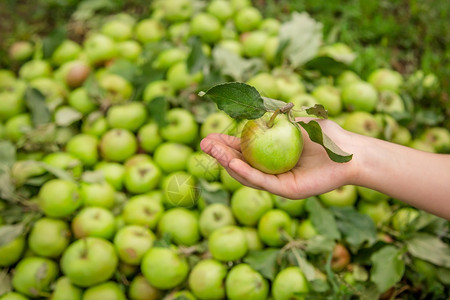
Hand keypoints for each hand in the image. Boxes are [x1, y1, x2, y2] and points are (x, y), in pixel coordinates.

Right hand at [200, 118, 357, 199]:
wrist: (348, 151)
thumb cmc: (324, 134)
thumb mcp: (292, 120)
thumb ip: (270, 117)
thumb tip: (246, 107)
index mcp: (271, 154)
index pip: (243, 150)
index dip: (224, 144)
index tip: (209, 136)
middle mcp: (271, 169)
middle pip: (240, 163)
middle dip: (219, 154)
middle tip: (202, 144)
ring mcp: (277, 181)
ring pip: (246, 174)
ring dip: (227, 162)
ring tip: (212, 150)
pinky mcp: (286, 190)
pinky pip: (262, 181)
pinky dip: (245, 172)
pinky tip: (232, 162)